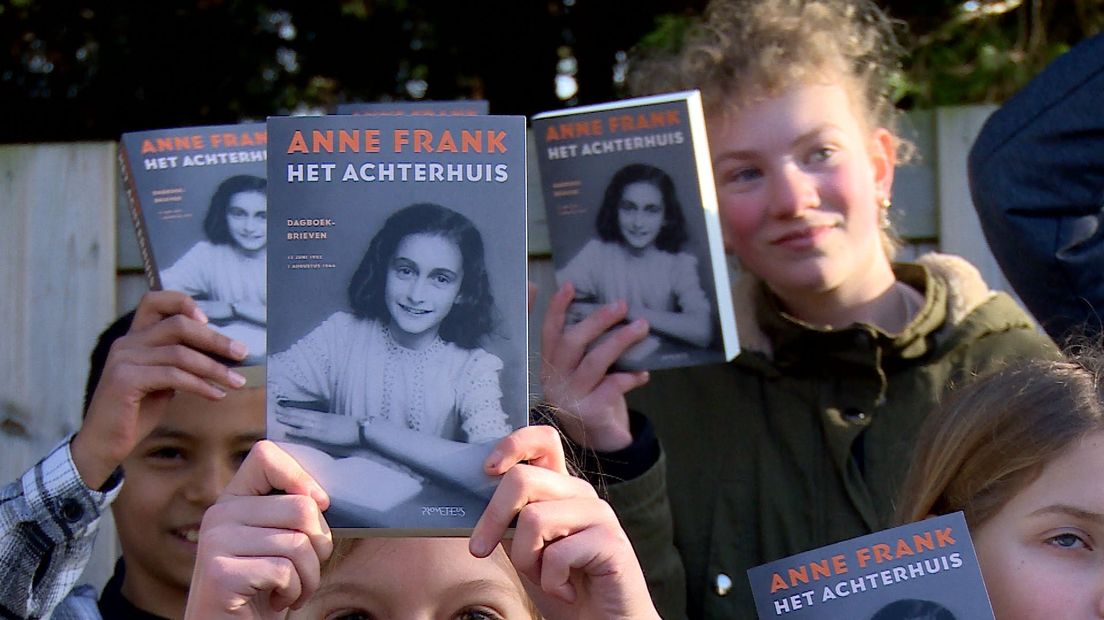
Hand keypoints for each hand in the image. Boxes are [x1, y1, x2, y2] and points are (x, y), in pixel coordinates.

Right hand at [71, 291, 249, 488]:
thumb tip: (218, 352)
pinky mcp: (125, 380)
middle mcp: (126, 343)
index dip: (183, 303)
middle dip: (215, 339)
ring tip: (237, 382)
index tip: (208, 320)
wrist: (103, 443)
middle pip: (178, 325)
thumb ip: (179, 362)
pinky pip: (173, 375)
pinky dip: (200, 385)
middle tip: (241, 353)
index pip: (154, 300)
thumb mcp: (161, 380)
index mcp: (134, 338)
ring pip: (180, 353)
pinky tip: (216, 395)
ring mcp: (123, 360)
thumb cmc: (135, 412)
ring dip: (214, 368)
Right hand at [186, 441, 331, 619]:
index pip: (266, 455)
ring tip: (291, 589)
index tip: (320, 504)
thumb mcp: (277, 541)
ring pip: (299, 543)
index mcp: (233, 500)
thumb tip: (323, 496)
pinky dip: (293, 592)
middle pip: (301, 507)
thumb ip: (291, 513)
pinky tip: (275, 600)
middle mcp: (219, 515)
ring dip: (308, 577)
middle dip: (319, 545)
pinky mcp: (220, 574)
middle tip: (306, 568)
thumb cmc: (265, 588)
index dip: (301, 476)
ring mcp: (215, 542)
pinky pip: (284, 571)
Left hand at [275, 406, 360, 446]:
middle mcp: (321, 419)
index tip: (288, 406)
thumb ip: (334, 426)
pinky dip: (295, 431)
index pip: (308, 412)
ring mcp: (320, 426)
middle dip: (289, 411)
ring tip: (277, 415)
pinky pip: (304, 432)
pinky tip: (286, 430)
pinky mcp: (321, 435)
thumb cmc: (356, 430)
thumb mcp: (343, 424)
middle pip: (301, 414)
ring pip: (300, 420)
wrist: (363, 430)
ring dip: (288, 417)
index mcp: (326, 417)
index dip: (297, 409)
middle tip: (276, 408)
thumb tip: (330, 430)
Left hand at [470, 427, 659, 619]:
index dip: (512, 445)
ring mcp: (599, 515)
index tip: (487, 470)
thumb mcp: (524, 550)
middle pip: (523, 479)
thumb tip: (470, 500)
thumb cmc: (564, 587)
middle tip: (481, 549)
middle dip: (492, 519)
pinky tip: (567, 590)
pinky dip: (552, 583)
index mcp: (560, 489)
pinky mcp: (612, 543)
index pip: (542, 440)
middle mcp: (580, 494)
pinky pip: (558, 554)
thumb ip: (507, 522)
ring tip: (544, 578)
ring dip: (526, 560)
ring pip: (533, 519)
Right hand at [540, 282, 649, 450]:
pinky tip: (644, 372)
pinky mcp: (590, 413)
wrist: (598, 441)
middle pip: (571, 343)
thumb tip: (613, 310)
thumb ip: (588, 348)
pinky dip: (631, 376)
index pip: (549, 332)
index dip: (556, 308)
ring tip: (641, 326)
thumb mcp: (583, 371)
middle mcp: (554, 380)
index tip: (568, 285)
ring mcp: (570, 398)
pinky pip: (613, 386)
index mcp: (550, 365)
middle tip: (622, 304)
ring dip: (620, 341)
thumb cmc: (593, 395)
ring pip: (594, 362)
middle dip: (597, 320)